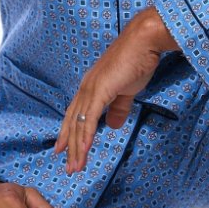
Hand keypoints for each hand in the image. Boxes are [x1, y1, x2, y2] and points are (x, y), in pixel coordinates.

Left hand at [54, 6, 179, 174]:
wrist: (144, 40)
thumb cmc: (138, 59)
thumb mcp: (128, 89)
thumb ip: (119, 108)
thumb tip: (112, 125)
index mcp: (91, 86)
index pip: (76, 114)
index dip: (69, 133)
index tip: (64, 150)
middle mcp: (86, 88)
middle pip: (73, 122)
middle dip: (70, 146)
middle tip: (69, 167)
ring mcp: (91, 88)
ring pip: (79, 124)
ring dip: (77, 147)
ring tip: (76, 167)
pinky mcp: (100, 90)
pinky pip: (89, 118)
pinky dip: (85, 136)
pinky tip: (83, 150)